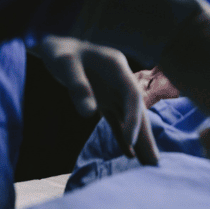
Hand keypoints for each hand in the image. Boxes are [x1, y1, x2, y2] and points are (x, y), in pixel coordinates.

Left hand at [31, 36, 158, 164]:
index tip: (130, 141)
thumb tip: (88, 113)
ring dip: (138, 139)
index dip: (134, 118)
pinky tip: (129, 154)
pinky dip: (122, 135)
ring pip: (130, 117)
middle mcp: (119, 80)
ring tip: (148, 164)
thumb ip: (77, 85)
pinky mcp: (103, 98)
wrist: (54, 44)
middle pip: (137, 110)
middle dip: (146, 135)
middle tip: (155, 163)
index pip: (132, 95)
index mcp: (116, 67)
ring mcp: (112, 90)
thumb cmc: (59, 50)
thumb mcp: (64, 63)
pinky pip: (116, 119)